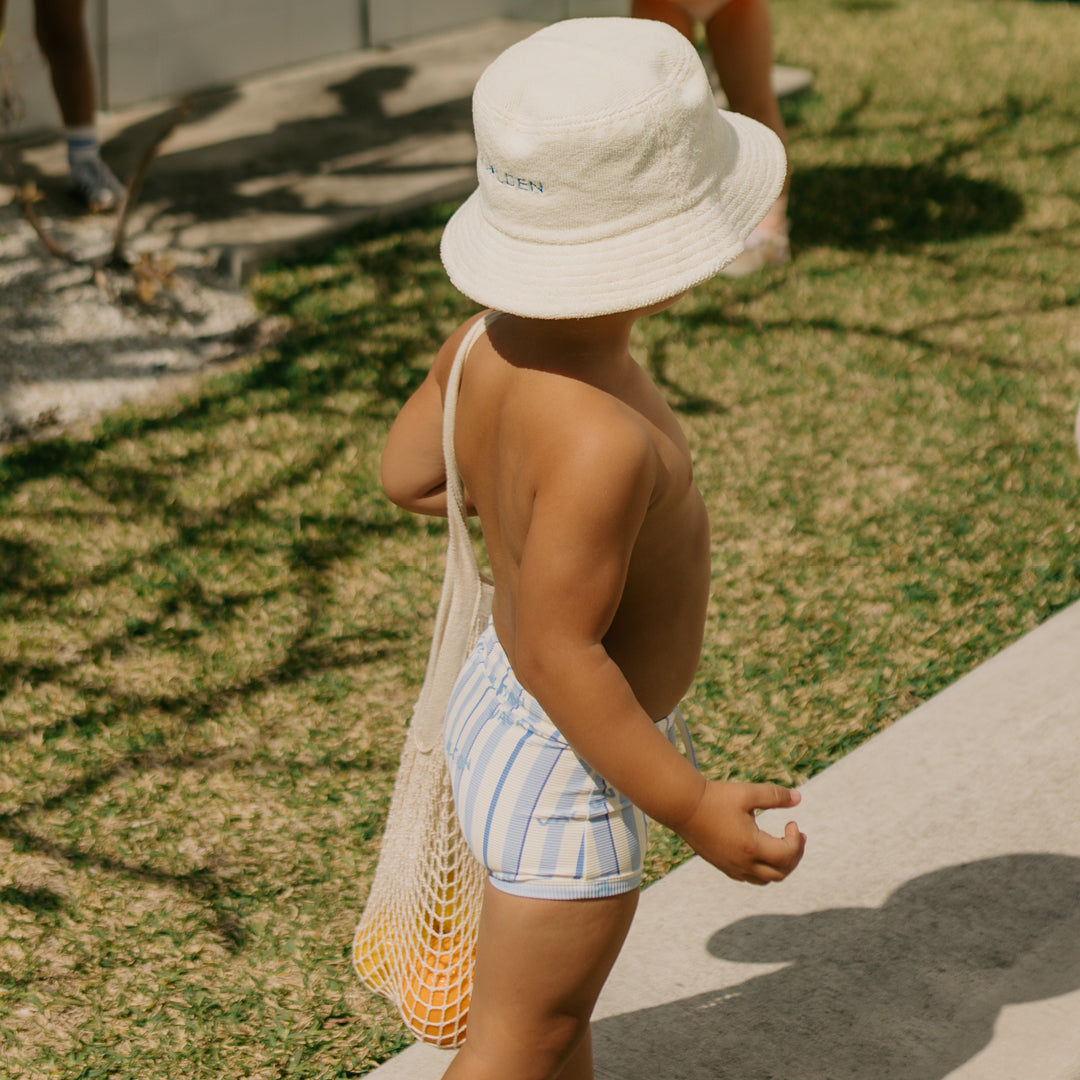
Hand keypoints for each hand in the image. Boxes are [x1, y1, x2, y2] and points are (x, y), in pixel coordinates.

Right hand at [676, 781, 805, 884]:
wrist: (683, 806)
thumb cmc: (715, 797)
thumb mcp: (747, 793)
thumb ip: (774, 796)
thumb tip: (799, 798)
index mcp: (751, 846)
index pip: (787, 854)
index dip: (796, 840)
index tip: (791, 822)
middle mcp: (743, 863)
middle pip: (781, 873)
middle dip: (794, 855)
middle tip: (795, 836)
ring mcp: (731, 867)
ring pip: (766, 880)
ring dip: (780, 866)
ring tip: (782, 845)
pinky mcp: (722, 866)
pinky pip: (750, 878)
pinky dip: (763, 870)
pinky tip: (760, 850)